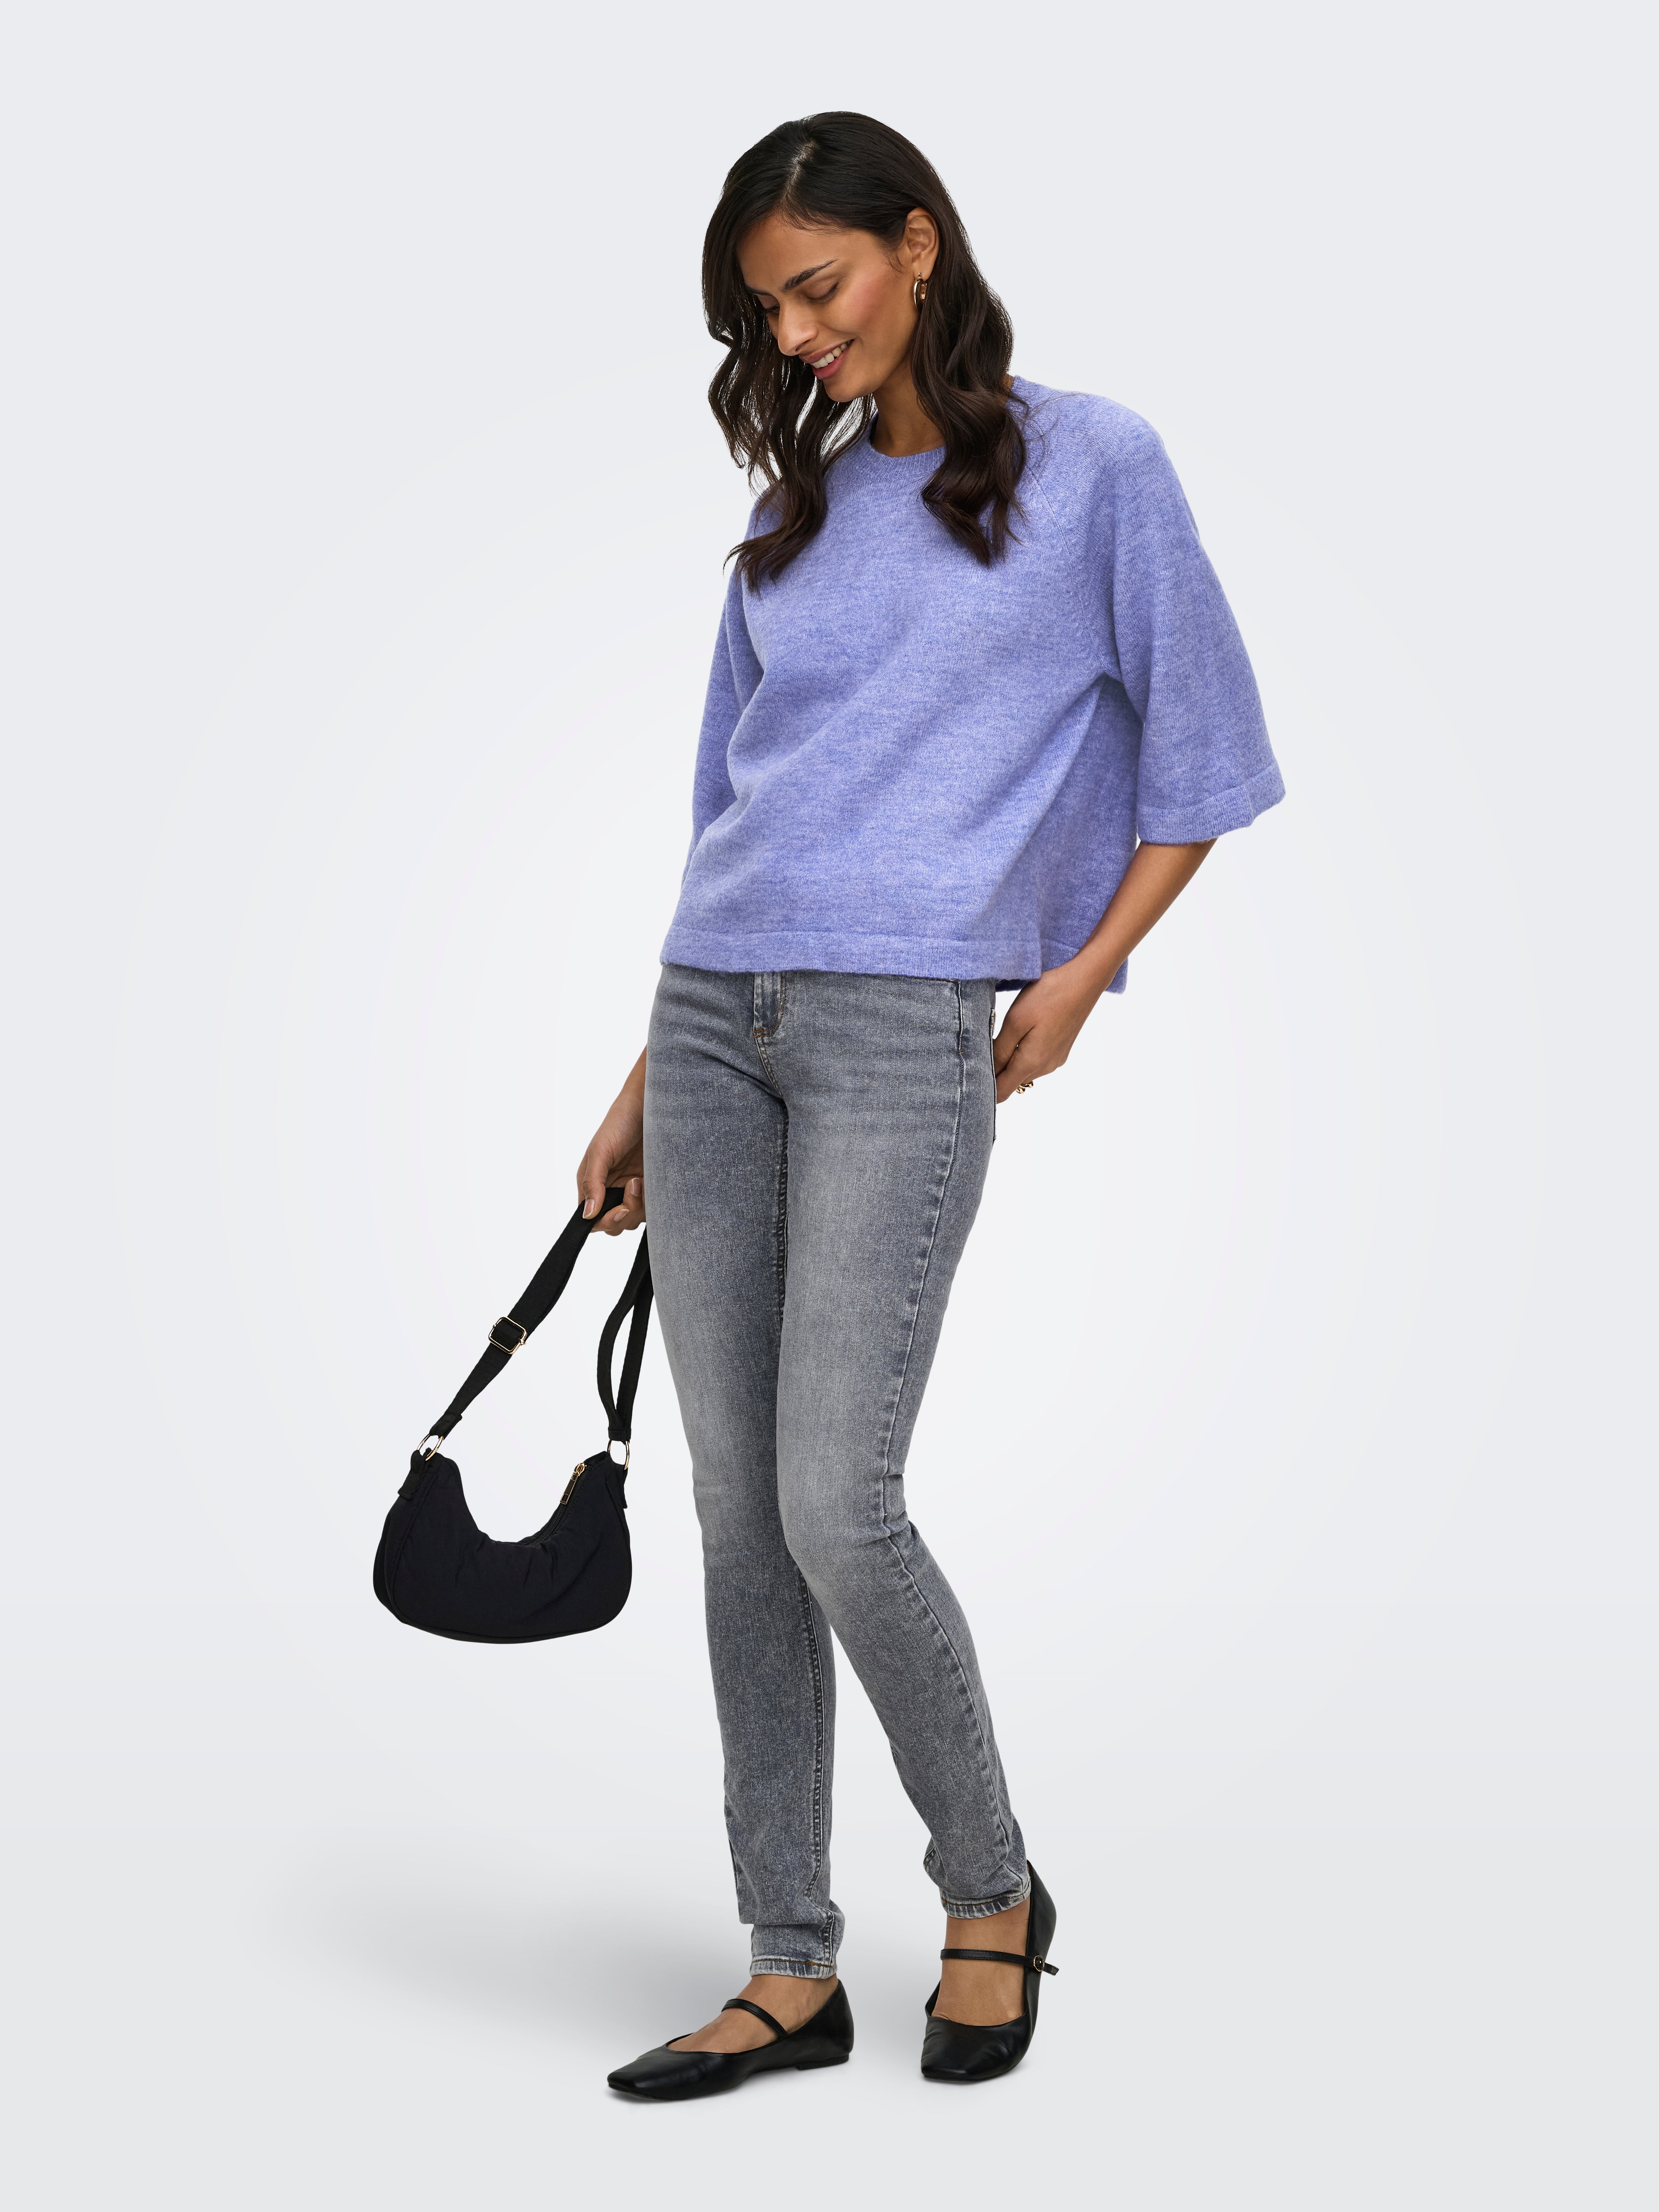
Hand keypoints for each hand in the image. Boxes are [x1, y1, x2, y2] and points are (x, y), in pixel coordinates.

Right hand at [577, 1049, 646, 1233]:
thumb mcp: (601, 1150)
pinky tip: (653, 1181)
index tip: (621, 1210)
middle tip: (634, 1186)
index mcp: (594, 1184)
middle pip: (614, 1225)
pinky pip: (652, 1209)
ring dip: (640, 1206)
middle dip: (625, 1214)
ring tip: (642, 1179)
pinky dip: (655, 1202)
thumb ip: (592, 1183)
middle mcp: (611, 1191)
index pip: (593, 1220)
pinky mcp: (652, 1188)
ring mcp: (632, 1191)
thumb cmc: (620, 1122)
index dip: (606, 1221)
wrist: (651, 1106)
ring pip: (634, 1220)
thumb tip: (586, 1214)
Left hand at [992, 961, 1102, 1101]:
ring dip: (1009, 1059)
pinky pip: (1036, 1059)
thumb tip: (987, 1071)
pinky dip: (1023, 1052)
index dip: (984, 1089)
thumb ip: (1000, 1050)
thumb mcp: (1015, 1021)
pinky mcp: (1060, 1050)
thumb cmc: (1049, 996)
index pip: (1002, 1092)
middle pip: (1012, 1081)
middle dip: (995, 1069)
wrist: (1084, 981)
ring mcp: (1055, 1059)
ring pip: (1023, 1069)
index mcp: (1031, 1062)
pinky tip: (1023, 1030)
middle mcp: (1045, 1067)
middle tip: (982, 1045)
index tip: (970, 1075)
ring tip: (1003, 1034)